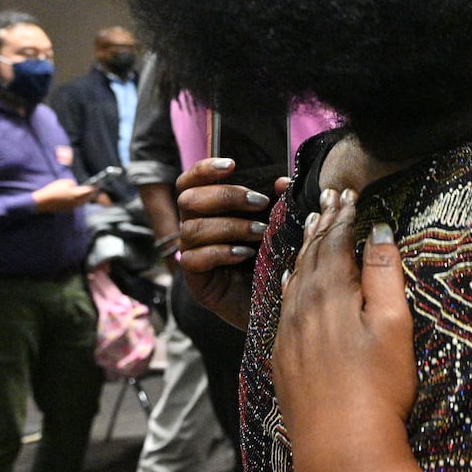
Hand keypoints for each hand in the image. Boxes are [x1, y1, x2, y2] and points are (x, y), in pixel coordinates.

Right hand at [33, 178, 95, 212]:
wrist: (43, 201)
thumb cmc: (54, 189)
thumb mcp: (65, 182)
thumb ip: (74, 184)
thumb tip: (76, 187)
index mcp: (78, 194)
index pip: (90, 191)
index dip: (95, 187)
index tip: (98, 184)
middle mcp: (77, 202)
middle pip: (88, 198)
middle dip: (92, 193)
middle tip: (95, 188)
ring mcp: (73, 207)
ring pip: (83, 202)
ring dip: (86, 198)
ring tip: (88, 193)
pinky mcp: (68, 209)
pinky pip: (77, 205)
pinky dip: (80, 201)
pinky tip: (79, 198)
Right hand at [175, 158, 288, 328]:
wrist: (276, 307)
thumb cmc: (274, 260)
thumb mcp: (279, 228)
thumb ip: (279, 204)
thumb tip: (283, 182)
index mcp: (209, 212)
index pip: (190, 182)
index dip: (204, 169)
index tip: (232, 164)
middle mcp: (194, 230)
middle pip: (188, 200)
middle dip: (225, 196)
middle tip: (259, 202)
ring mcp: (192, 256)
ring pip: (192, 229)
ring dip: (230, 226)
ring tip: (260, 233)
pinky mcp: (196, 281)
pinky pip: (194, 259)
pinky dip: (220, 252)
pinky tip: (244, 254)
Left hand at [274, 188, 416, 445]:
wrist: (340, 449)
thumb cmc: (379, 387)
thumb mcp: (394, 325)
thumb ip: (384, 274)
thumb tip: (378, 232)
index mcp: (331, 292)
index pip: (334, 241)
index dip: (341, 215)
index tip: (347, 193)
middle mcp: (302, 306)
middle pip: (310, 255)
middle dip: (320, 225)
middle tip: (327, 199)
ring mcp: (287, 334)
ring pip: (292, 278)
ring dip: (302, 250)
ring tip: (309, 229)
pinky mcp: (282, 360)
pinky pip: (282, 306)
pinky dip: (289, 283)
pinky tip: (290, 281)